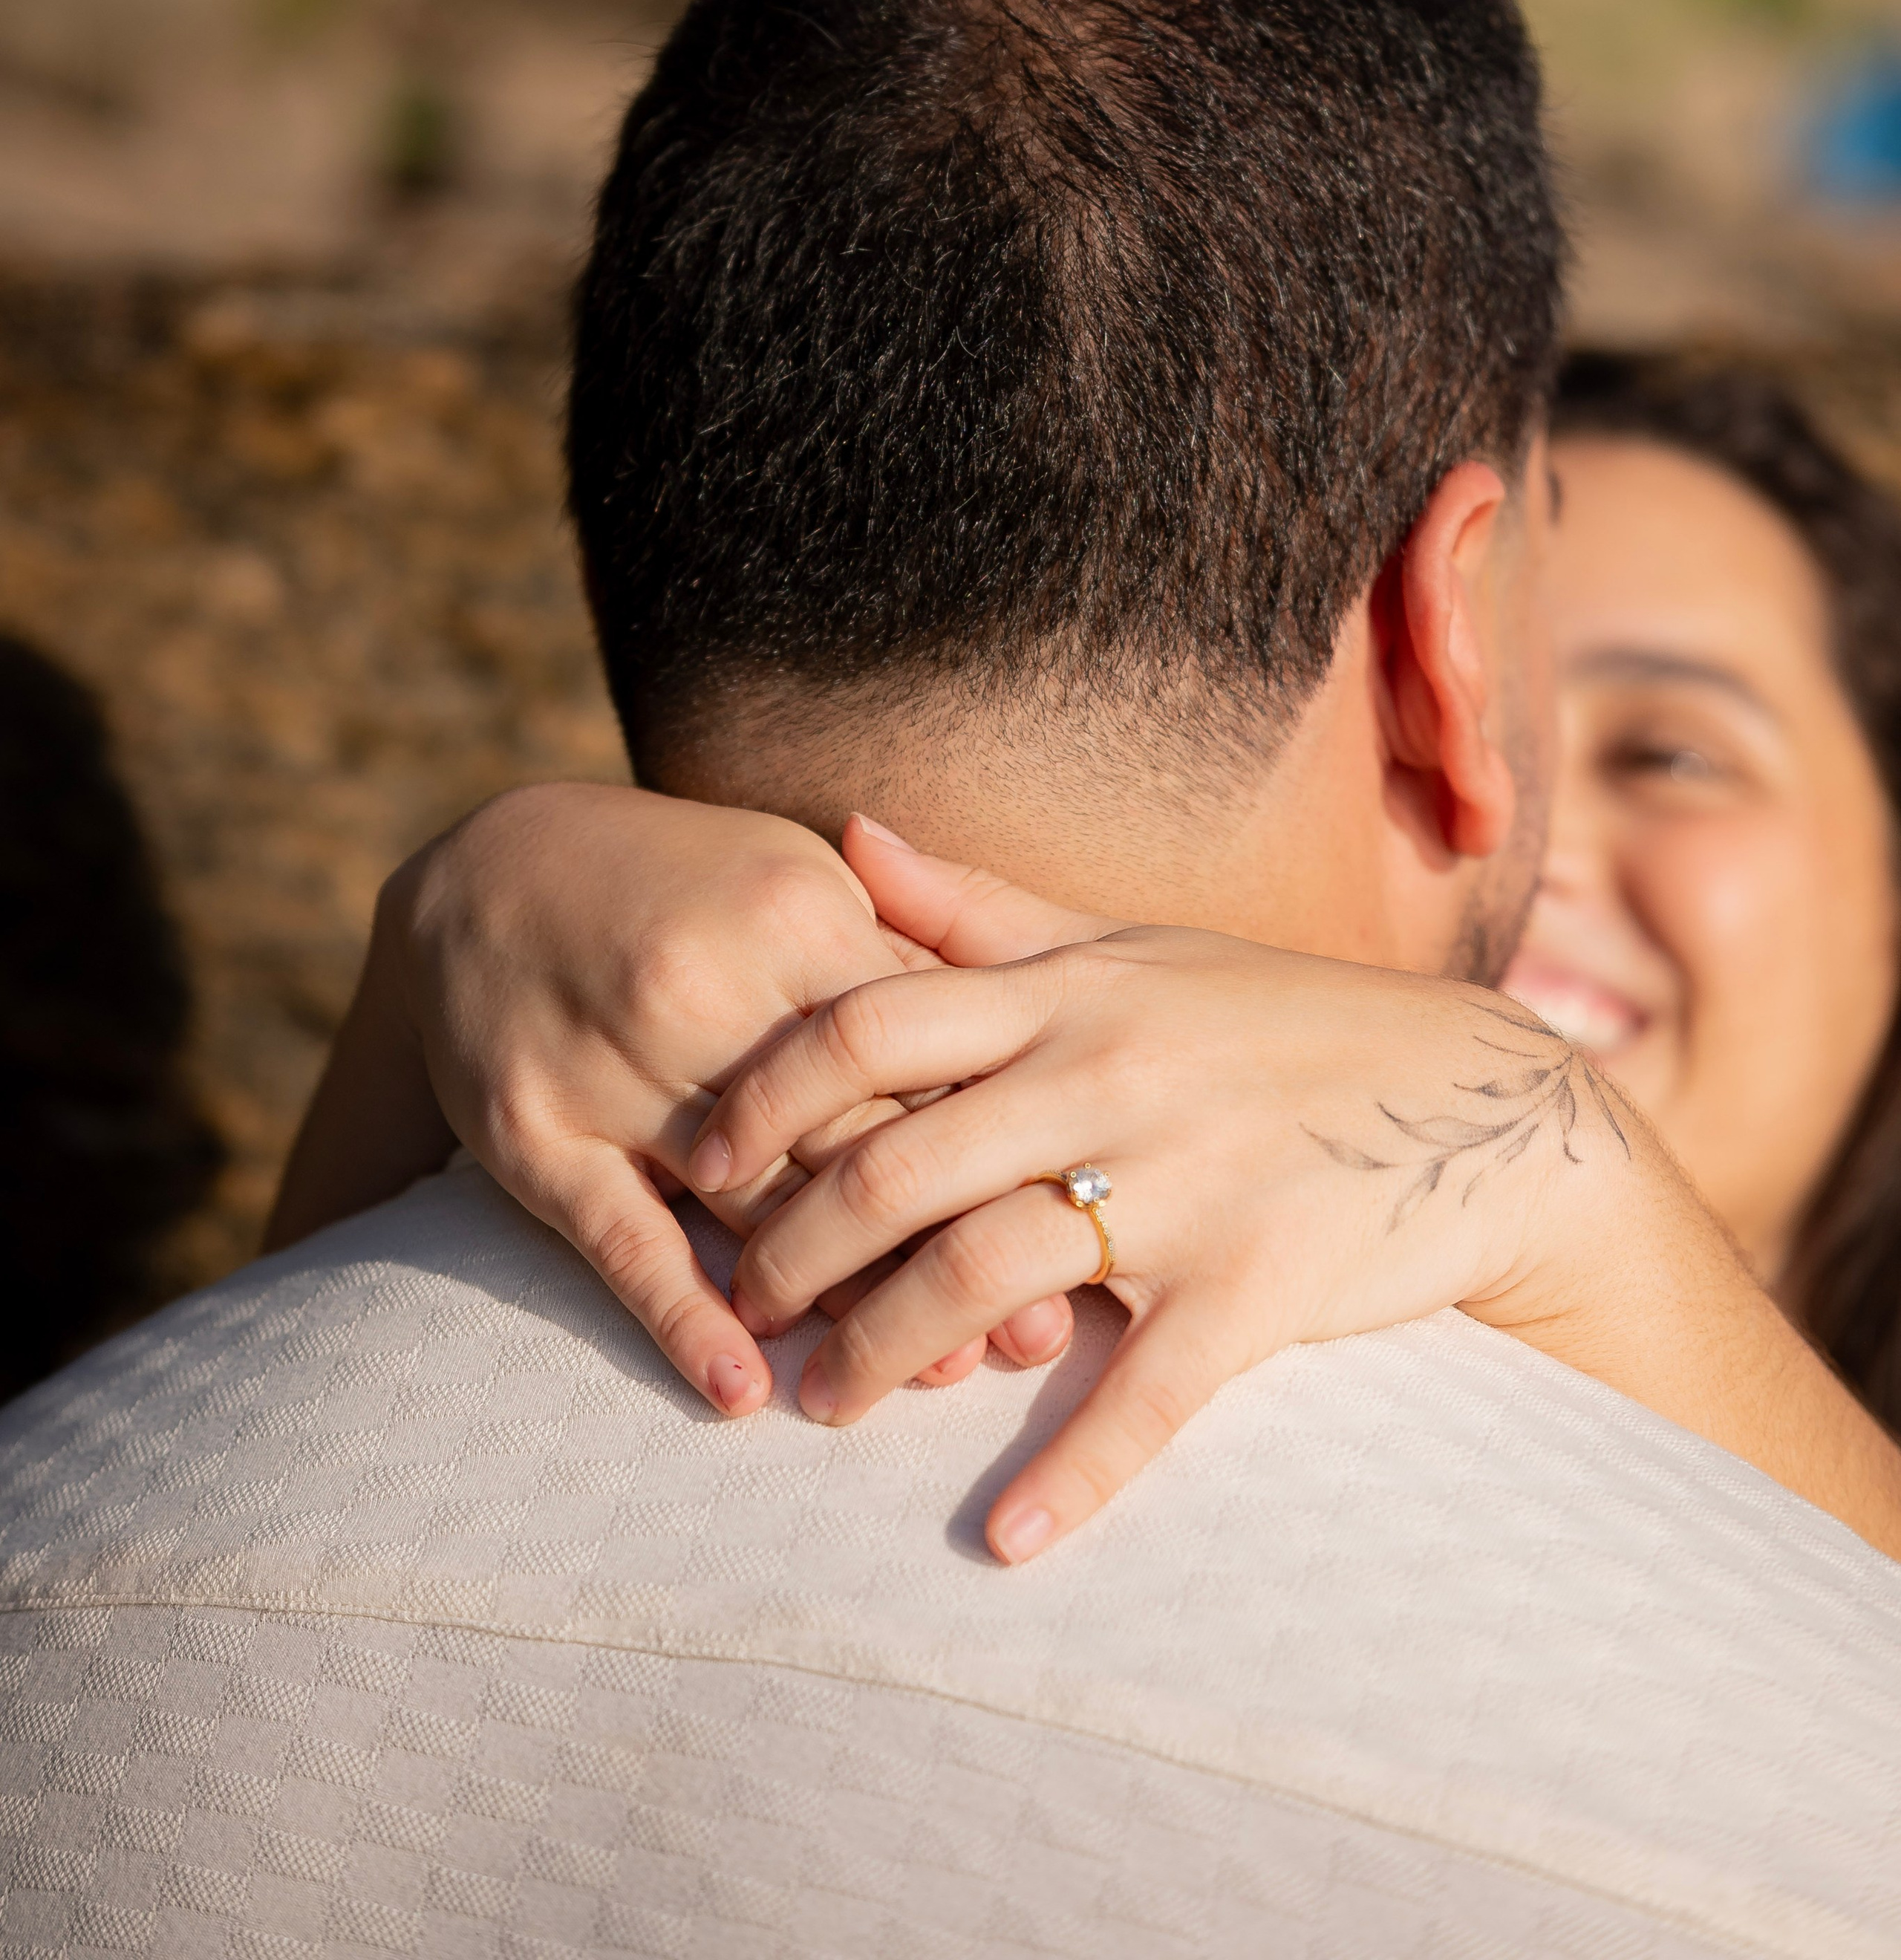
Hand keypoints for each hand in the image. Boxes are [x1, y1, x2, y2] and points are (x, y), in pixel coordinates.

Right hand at [268, 786, 1075, 1415]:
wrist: (492, 864)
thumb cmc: (689, 883)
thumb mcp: (799, 883)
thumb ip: (906, 956)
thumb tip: (1020, 1065)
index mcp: (796, 914)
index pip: (923, 1053)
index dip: (997, 1145)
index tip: (1073, 1222)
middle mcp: (710, 988)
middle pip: (853, 1141)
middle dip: (943, 1243)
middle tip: (1024, 1337)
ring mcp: (616, 1065)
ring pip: (753, 1207)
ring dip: (841, 1303)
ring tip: (924, 1377)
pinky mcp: (537, 1131)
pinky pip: (623, 1240)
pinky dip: (685, 1320)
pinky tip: (744, 1389)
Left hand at [691, 825, 1671, 1562]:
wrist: (1475, 1096)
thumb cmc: (1275, 1019)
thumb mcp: (1130, 948)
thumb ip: (980, 907)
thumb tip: (848, 831)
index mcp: (1070, 991)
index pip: (870, 1023)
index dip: (763, 1094)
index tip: (699, 1162)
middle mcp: (1110, 1074)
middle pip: (897, 1164)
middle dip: (793, 1249)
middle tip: (742, 1310)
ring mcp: (1186, 1182)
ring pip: (985, 1276)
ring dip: (883, 1354)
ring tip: (822, 1405)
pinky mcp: (1258, 1287)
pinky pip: (1147, 1396)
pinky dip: (1071, 1478)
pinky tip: (1001, 1543)